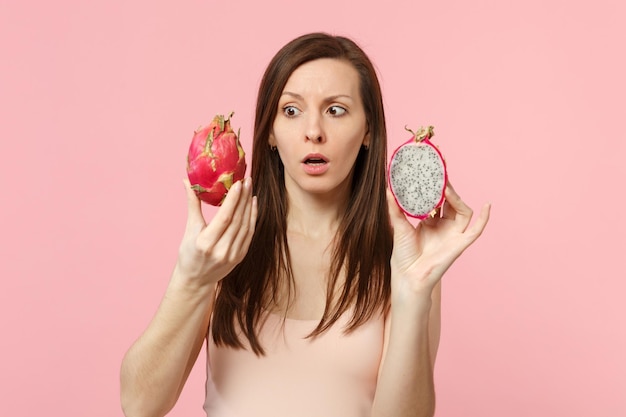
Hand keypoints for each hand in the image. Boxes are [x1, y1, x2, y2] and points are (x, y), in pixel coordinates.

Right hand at [175, 177, 257, 285]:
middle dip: (243, 198)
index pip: (224, 218)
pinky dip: (253, 218)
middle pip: (237, 220)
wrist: (196, 280)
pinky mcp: (240, 257)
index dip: (233, 200)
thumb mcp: (189, 230)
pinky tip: (253, 204)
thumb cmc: (189, 253)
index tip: (238, 183)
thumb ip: (192, 205)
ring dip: (249, 205)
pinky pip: (249, 234)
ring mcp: (233, 255)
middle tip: (247, 180)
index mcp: (205, 243)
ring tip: (250, 188)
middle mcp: (221, 250)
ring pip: (245, 226)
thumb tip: (187, 181)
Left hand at [386, 182, 489, 300]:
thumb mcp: (399, 226)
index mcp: (431, 222)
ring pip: (463, 211)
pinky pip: (476, 230)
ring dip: (457, 198)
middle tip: (440, 174)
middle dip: (447, 188)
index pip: (438, 199)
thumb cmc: (404, 255)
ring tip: (447, 189)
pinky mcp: (460, 244)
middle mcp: (444, 226)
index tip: (435, 169)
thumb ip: (395, 208)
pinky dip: (484, 218)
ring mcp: (453, 235)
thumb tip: (388, 189)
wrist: (408, 276)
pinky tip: (487, 205)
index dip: (438, 185)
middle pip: (452, 202)